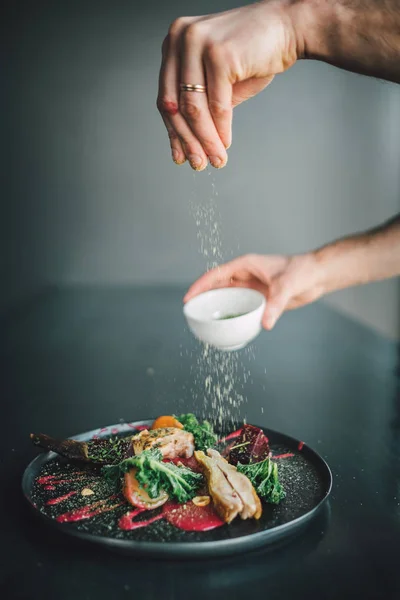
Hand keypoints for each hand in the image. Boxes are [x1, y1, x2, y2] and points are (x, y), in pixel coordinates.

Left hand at [157, 1, 299, 169]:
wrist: (288, 28)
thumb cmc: (254, 53)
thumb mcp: (218, 80)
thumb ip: (200, 104)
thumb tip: (187, 145)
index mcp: (175, 43)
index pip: (166, 96)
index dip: (173, 131)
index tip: (180, 156)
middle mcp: (180, 38)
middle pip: (175, 104)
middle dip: (188, 141)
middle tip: (198, 165)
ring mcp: (197, 44)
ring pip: (194, 108)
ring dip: (205, 140)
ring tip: (215, 160)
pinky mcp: (219, 55)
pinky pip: (217, 105)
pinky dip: (220, 130)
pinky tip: (225, 144)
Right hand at [184, 253, 324, 329]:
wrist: (317, 276)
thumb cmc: (302, 271)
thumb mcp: (287, 286)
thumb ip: (275, 304)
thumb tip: (265, 324)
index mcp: (246, 265)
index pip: (216, 274)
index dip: (200, 285)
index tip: (189, 297)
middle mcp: (245, 276)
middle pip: (217, 286)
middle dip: (203, 297)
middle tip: (190, 312)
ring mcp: (251, 287)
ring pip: (227, 297)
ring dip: (216, 307)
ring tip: (203, 320)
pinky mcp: (258, 298)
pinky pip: (240, 307)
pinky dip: (231, 315)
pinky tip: (226, 326)